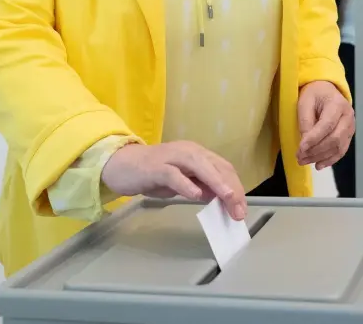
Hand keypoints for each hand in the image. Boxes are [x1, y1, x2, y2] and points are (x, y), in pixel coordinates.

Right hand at [101, 141, 247, 219]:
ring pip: (199, 165)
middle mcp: (188, 151)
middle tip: (239, 211)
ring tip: (228, 197)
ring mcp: (171, 157)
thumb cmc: (152, 174)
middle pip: (216, 167)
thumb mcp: (181, 182)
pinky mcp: (155, 167)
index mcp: (197, 154)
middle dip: (231, 188)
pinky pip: (173, 174)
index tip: (241, 208)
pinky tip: (196, 196)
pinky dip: (186, 184)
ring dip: (216, 182)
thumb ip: (200, 186)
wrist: (121, 165)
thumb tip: (219, 197)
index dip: (235, 187)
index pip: (223, 168)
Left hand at [296, 80, 354, 169]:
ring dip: (321, 157)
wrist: (326, 90)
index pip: (326, 125)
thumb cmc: (314, 94)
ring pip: (338, 147)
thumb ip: (305, 120)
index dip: (313, 139)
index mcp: (337, 104)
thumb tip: (305, 142)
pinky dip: (330, 160)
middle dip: (316, 151)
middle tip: (300, 158)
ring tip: (305, 161)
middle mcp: (348, 116)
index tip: (300, 149)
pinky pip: (341, 150)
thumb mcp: (305, 101)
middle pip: (334, 139)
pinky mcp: (348, 135)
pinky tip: (318, 165)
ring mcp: (350, 127)